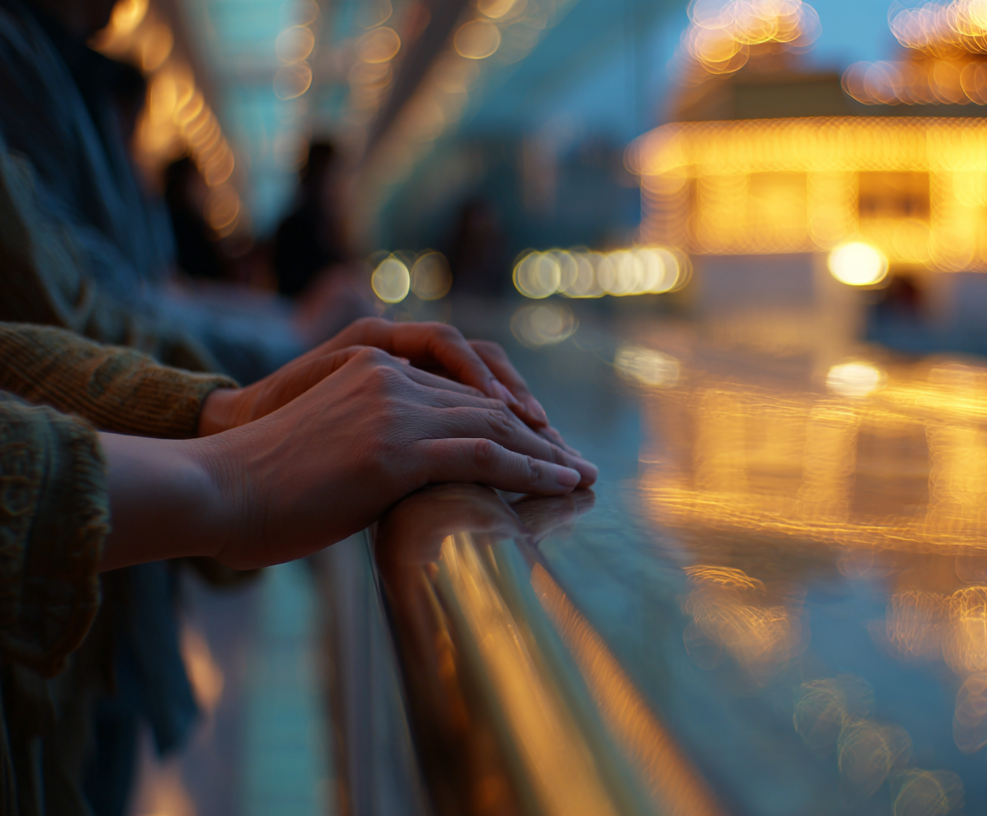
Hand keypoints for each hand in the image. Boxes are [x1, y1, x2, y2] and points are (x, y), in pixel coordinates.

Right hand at [102, 347, 594, 571]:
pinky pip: (483, 454)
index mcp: (374, 368)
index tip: (545, 450)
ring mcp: (394, 409)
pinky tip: (560, 485)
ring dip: (546, 454)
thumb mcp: (330, 452)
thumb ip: (379, 451)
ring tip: (582, 478)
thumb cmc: (259, 490)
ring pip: (495, 425)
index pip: (462, 390)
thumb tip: (419, 490)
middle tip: (578, 464)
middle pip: (488, 402)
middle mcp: (391, 377)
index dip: (509, 421)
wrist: (212, 492)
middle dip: (539, 436)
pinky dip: (531, 470)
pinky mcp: (395, 448)